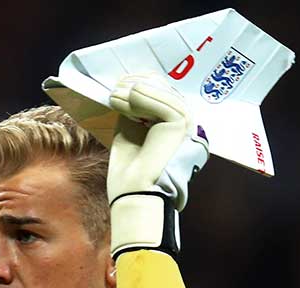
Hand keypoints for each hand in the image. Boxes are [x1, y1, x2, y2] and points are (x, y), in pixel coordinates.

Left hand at [107, 74, 208, 255]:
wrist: (133, 193)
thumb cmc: (130, 169)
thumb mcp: (129, 129)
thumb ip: (134, 108)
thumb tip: (128, 84)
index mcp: (175, 123)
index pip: (160, 90)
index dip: (139, 81)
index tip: (119, 83)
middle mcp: (184, 121)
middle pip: (162, 86)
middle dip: (136, 82)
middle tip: (115, 87)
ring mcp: (185, 122)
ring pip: (159, 91)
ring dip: (132, 90)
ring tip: (114, 96)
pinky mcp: (180, 125)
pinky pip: (160, 101)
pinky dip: (139, 98)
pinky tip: (123, 100)